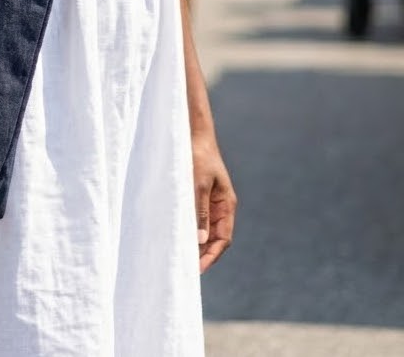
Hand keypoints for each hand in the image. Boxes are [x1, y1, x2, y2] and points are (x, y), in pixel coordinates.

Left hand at [192, 131, 236, 272]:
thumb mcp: (198, 184)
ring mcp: (211, 202)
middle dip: (203, 253)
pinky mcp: (199, 196)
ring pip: (205, 229)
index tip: (198, 268)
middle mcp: (221, 206)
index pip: (223, 239)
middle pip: (214, 238)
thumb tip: (200, 240)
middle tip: (185, 268)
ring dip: (195, 243)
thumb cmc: (198, 157)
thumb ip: (199, 211)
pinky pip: (196, 218)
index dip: (212, 255)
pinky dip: (189, 229)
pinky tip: (177, 235)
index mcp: (226, 205)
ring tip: (180, 256)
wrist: (193, 135)